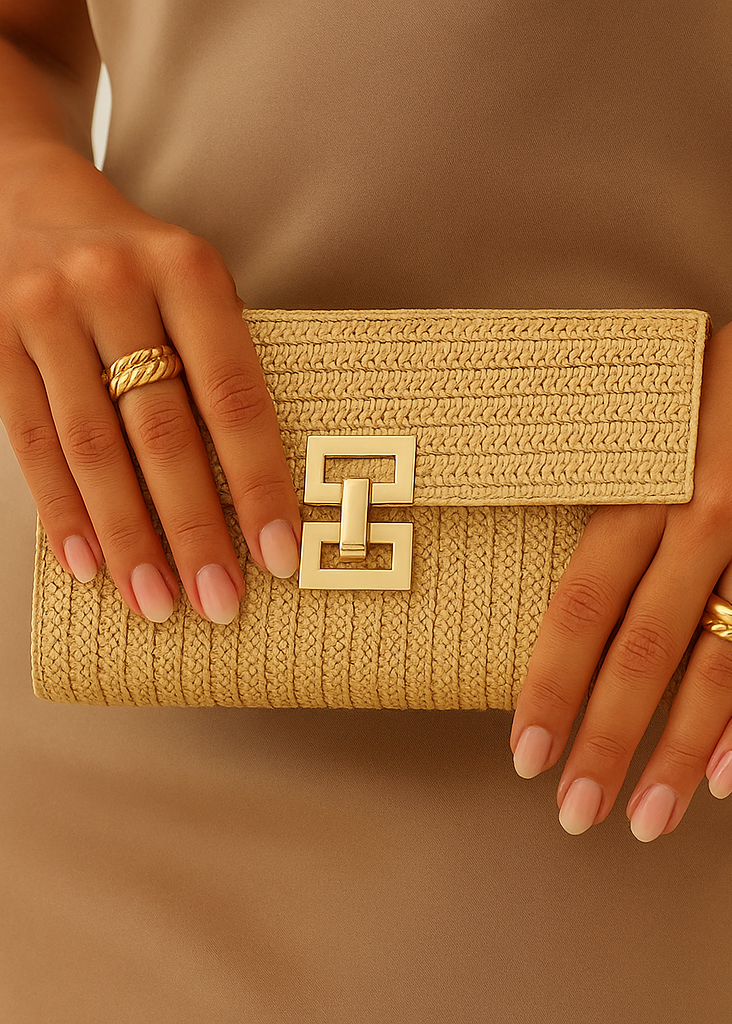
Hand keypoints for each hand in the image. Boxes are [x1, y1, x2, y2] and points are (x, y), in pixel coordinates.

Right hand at [0, 141, 300, 623]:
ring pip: (91, 448)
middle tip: (219, 602)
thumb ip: (218, 367)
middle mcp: (116, 286)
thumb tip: (253, 494)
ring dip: (127, 538)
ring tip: (156, 603)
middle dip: (193, 529)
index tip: (280, 554)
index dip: (259, 482)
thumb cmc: (135, 261)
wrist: (26, 192)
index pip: (234, 396)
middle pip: (160, 432)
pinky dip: (63, 511)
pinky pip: (31, 441)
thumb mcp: (191, 286)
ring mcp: (45, 312)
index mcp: (187, 270)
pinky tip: (89, 566)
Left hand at [510, 319, 731, 840]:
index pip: (581, 606)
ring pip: (715, 665)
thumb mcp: (636, 424)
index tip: (524, 753)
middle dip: (607, 741)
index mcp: (639, 487)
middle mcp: (699, 521)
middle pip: (642, 652)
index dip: (550, 685)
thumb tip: (545, 590)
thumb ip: (599, 497)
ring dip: (678, 753)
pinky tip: (725, 779)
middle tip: (573, 813)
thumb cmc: (694, 389)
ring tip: (645, 819)